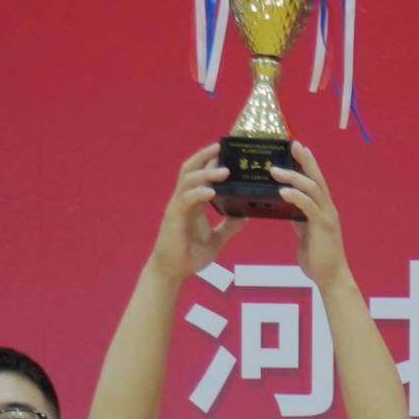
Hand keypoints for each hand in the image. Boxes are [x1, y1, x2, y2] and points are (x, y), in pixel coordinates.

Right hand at [153, 145, 238, 278]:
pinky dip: (198, 194)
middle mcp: (183, 200)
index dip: (210, 160)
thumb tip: (245, 215)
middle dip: (204, 156)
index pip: (200, 174)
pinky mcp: (174, 219)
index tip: (226, 149)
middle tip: (221, 147)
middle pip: (190, 169)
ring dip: (206, 174)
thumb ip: (229, 226)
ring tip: (224, 171)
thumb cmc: (190, 254)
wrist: (173, 271)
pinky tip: (211, 192)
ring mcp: (177, 207)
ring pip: (188, 181)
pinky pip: (185, 201)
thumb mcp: (216, 239)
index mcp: (193, 202)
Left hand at [271, 145, 347, 283]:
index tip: (296, 149)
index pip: (316, 181)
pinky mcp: (323, 227)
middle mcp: (328, 209)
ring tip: (274, 170)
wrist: (332, 278)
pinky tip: (282, 191)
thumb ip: (300, 220)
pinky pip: (308, 206)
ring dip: (293, 176)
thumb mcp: (306, 235)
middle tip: (292, 144)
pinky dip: (295, 196)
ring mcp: (327, 217)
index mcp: (324, 209)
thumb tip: (290, 210)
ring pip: (312, 188)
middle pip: (317, 177)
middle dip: (305, 160)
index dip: (307, 164)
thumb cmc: (318, 260)